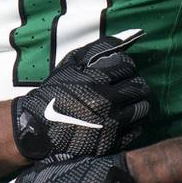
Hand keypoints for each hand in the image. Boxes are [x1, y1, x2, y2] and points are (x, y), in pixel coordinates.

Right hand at [11, 30, 150, 160]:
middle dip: (136, 84)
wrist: (39, 128)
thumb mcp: (69, 65)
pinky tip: (124, 119)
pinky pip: (136, 130)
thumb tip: (123, 39)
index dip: (126, 66)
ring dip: (138, 102)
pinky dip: (134, 123)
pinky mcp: (112, 143)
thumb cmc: (54, 93)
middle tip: (128, 85)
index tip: (121, 70)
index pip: (127, 66)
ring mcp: (111, 125)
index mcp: (96, 81)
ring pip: (143, 108)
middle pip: (139, 87)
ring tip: (129, 102)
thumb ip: (96, 50)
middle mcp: (106, 102)